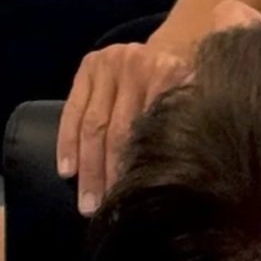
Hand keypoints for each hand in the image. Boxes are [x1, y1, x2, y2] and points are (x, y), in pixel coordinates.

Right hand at [57, 39, 194, 214]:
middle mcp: (137, 62)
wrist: (169, 50)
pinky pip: (72, 111)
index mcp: (168, 71)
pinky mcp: (88, 66)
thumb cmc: (182, 89)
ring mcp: (109, 62)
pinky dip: (67, 143)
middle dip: (109, 174)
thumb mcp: (194, 102)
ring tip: (87, 202)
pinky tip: (67, 170)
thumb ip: (188, 129)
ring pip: (92, 124)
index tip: (133, 199)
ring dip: (88, 168)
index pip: (148, 129)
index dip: (138, 166)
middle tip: (104, 210)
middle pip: (117, 130)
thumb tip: (187, 180)